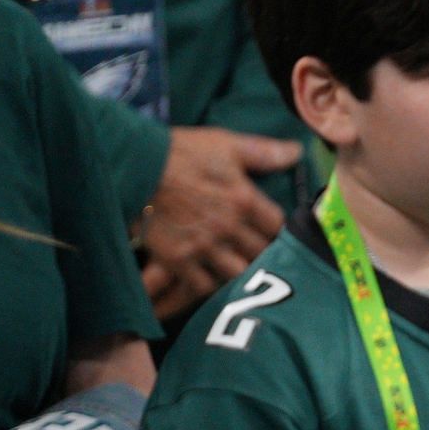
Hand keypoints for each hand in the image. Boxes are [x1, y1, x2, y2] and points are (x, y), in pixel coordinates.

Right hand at [140, 126, 302, 318]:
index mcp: (244, 199)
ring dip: (240, 271)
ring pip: (238, 273)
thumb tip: (298, 151)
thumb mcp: (225, 144)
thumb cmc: (179, 152)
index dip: (278, 229)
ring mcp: (203, 246)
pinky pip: (203, 285)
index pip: (278, 225)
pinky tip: (210, 277)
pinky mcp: (178, 260)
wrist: (131, 166)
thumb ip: (264, 152)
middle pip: (261, 253)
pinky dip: (209, 285)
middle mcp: (228, 227)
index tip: (271, 230)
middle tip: (257, 251)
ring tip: (237, 267)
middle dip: (263, 252)